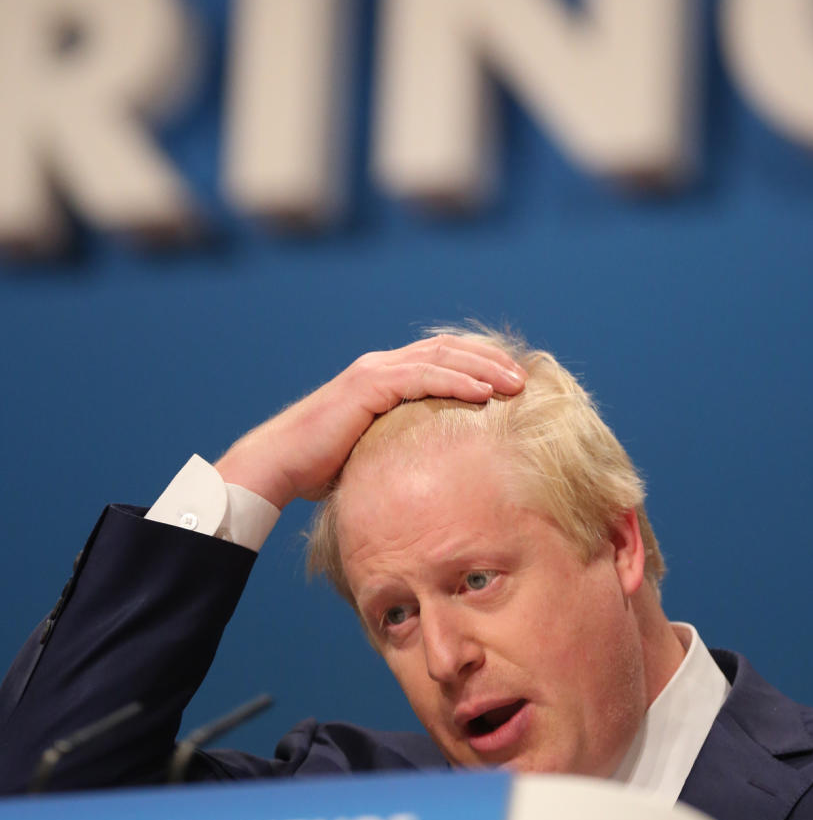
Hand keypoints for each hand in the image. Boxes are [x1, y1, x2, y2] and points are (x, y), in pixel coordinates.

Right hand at [214, 334, 525, 508]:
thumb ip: (401, 444)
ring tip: (517, 383)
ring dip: (484, 367)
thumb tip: (435, 471)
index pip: (441, 357)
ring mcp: (374, 371)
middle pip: (449, 349)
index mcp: (384, 376)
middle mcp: (381, 365)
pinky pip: (422, 377)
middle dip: (491, 359)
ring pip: (441, 357)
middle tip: (526, 376)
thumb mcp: (373, 451)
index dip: (479, 362)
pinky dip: (457, 381)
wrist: (279, 466)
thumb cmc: (322, 468)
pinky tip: (484, 392)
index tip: (512, 379)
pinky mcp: (368, 385)